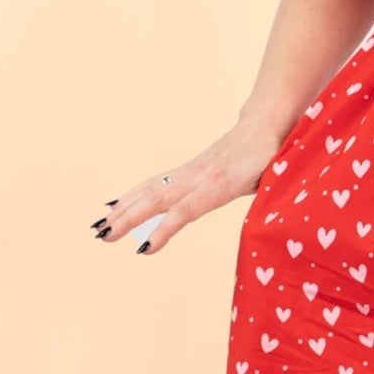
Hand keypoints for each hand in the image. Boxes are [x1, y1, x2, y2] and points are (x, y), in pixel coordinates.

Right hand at [88, 115, 291, 256]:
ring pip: (150, 191)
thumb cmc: (273, 157)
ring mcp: (191, 173)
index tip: (143, 249)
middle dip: (128, 220)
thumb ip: (262, 192)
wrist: (265, 124)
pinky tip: (116, 206)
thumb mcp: (272, 179)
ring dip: (123, 209)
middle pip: (158, 200)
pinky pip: (155, 184)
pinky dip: (133, 196)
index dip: (164, 229)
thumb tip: (259, 200)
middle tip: (104, 238)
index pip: (186, 210)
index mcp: (221, 184)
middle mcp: (199, 177)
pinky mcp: (188, 171)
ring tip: (100, 228)